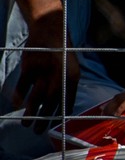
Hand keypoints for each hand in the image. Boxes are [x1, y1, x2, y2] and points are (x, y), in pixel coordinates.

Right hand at [12, 12, 79, 132]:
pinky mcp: (29, 67)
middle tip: (38, 131)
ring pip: (36, 97)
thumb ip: (66, 83)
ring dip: (31, 113)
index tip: (55, 125)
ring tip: (27, 124)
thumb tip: (62, 105)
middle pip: (51, 102)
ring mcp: (43, 71)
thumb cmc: (61, 51)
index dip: (61, 113)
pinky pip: (23, 86)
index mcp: (72, 75)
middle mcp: (59, 74)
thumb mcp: (71, 65)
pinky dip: (19, 98)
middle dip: (44, 118)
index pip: (68, 100)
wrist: (49, 28)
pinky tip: (17, 106)